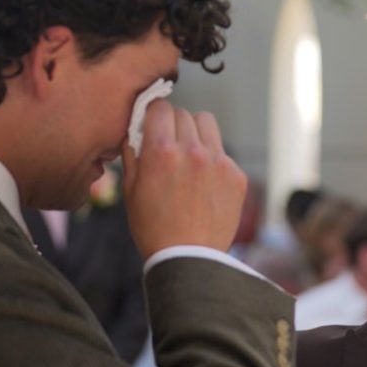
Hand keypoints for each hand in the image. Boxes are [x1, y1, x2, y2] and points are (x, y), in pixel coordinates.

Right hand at [122, 100, 246, 258]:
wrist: (189, 260)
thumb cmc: (153, 228)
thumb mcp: (130, 190)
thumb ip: (131, 153)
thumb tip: (133, 129)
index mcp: (161, 151)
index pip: (160, 106)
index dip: (153, 114)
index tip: (152, 124)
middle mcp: (192, 151)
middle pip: (183, 113)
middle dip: (172, 125)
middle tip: (168, 146)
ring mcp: (218, 162)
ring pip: (206, 123)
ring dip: (195, 133)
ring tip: (189, 156)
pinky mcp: (236, 176)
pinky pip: (222, 152)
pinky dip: (212, 160)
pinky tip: (204, 183)